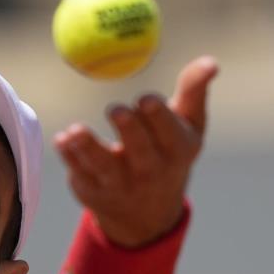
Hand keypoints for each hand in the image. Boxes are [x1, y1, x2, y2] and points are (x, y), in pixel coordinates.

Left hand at [54, 56, 218, 247]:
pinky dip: (69, 156)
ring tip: (75, 130)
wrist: (147, 212)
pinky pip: (79, 173)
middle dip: (128, 130)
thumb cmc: (170, 152)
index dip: (158, 117)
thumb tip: (211, 61)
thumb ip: (194, 91)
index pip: (170, 134)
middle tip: (115, 109)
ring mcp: (120, 186)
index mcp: (177, 151)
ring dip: (88, 148)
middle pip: (139, 151)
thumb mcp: (188, 125)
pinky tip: (62, 140)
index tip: (145, 99)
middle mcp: (150, 173)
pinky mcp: (93, 193)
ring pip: (103, 167)